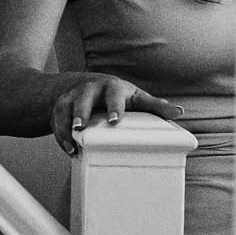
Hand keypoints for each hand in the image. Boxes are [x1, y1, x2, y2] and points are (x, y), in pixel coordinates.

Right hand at [47, 73, 183, 155]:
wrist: (81, 85)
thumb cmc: (116, 95)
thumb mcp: (136, 98)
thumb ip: (155, 105)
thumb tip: (179, 112)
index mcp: (111, 87)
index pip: (112, 95)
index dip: (113, 107)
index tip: (114, 121)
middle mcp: (89, 90)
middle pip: (82, 100)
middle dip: (80, 113)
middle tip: (81, 127)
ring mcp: (71, 98)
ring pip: (64, 110)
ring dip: (65, 127)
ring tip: (72, 145)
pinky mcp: (59, 108)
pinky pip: (57, 122)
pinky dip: (61, 136)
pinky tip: (69, 149)